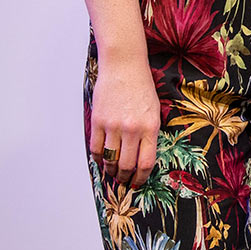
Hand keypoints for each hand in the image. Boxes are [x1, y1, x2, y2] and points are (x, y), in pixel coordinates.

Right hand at [88, 57, 160, 188]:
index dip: (141, 178)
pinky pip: (95, 147)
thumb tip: (142, 157)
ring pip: (110, 159)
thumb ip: (150, 133)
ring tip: (113, 171)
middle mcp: (132, 129)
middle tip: (124, 181)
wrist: (124, 66)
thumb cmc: (142, 87)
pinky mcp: (98, 121)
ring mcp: (113, 125)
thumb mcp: (155, 110)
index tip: (138, 183)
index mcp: (150, 127)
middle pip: (126, 165)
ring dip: (110, 170)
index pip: (145, 163)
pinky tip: (101, 158)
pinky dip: (97, 158)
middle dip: (125, 178)